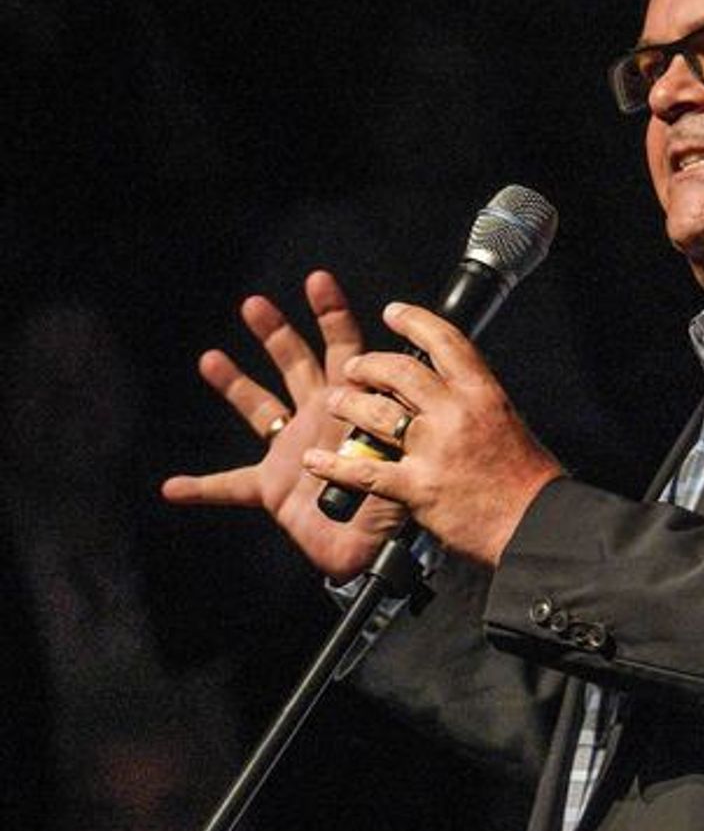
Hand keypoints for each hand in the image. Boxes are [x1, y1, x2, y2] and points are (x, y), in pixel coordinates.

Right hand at [162, 270, 407, 580]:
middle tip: (254, 303)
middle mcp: (320, 417)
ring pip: (259, 408)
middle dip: (276, 333)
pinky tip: (172, 487)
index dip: (333, 315)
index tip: (318, 280)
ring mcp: (293, 449)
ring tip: (210, 357)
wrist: (377, 550)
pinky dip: (202, 487)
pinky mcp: (273, 487)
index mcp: (354, 404)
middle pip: (295, 364)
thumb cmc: (400, 502)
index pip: (345, 349)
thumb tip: (396, 396)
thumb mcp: (405, 453)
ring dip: (235, 383)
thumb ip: (394, 423)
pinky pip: (230, 486)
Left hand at [301, 301, 563, 567]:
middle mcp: (455, 413)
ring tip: (337, 402)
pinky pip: (363, 471)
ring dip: (348, 404)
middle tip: (356, 368)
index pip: (444, 341)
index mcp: (482, 393)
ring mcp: (433, 449)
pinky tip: (316, 459)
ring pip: (375, 413)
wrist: (535, 523)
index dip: (413, 320)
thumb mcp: (508, 421)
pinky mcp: (416, 487)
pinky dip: (333, 465)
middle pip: (398, 371)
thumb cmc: (527, 479)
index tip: (394, 312)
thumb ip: (474, 403)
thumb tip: (444, 390)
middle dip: (368, 366)